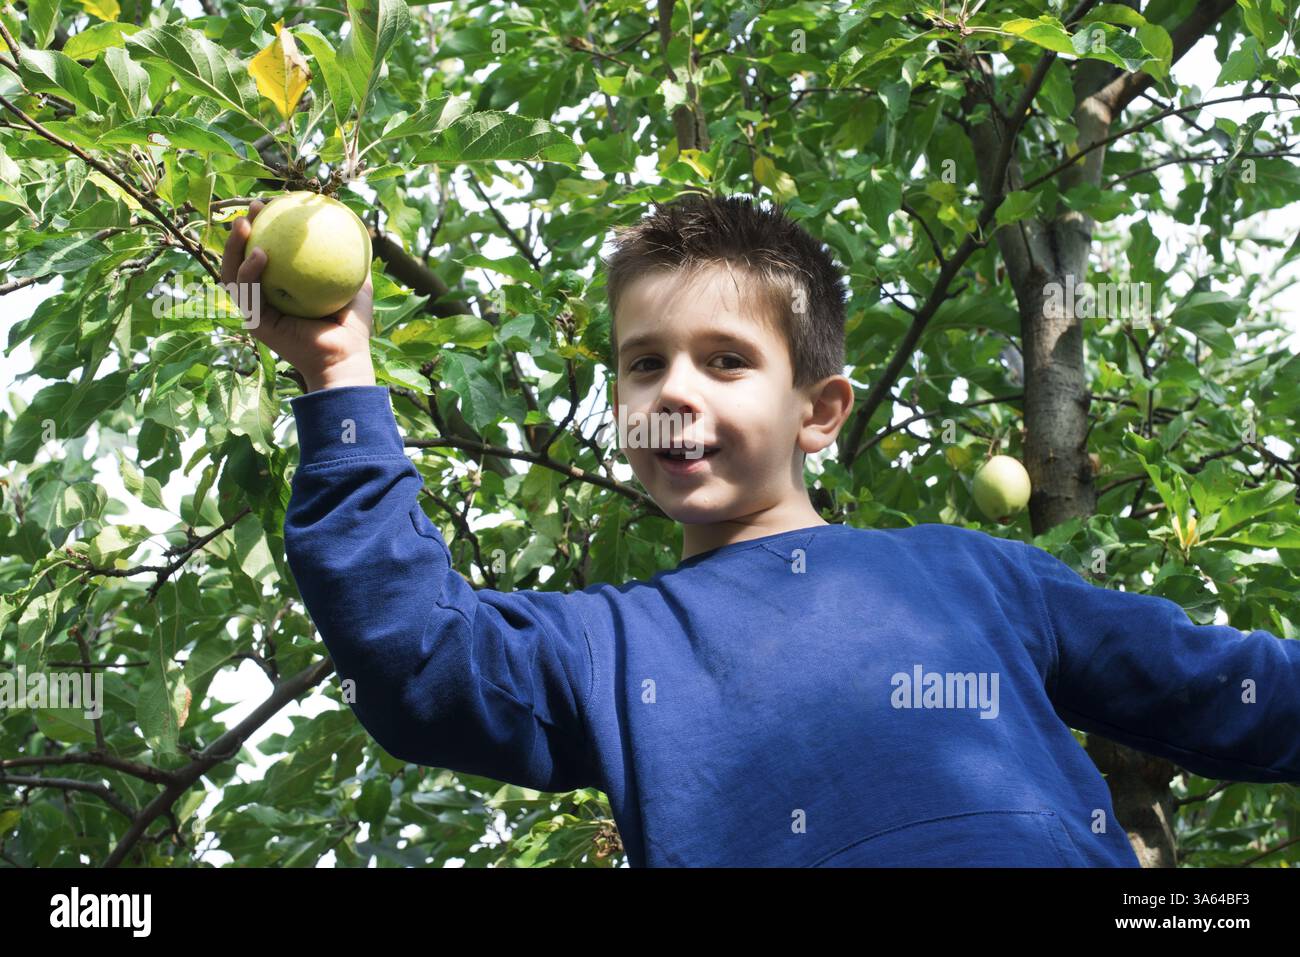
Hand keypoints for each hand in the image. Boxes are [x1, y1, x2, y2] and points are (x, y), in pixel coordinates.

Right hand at [220, 198, 376, 392]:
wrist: (346, 355)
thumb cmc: (352, 325)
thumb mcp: (357, 284)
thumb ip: (355, 259)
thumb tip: (362, 230)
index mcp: (282, 287)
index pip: (265, 251)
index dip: (265, 227)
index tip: (275, 204)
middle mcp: (265, 298)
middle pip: (241, 258)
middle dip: (242, 230)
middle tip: (256, 206)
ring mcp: (256, 311)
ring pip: (232, 273)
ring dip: (234, 247)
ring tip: (244, 223)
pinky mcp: (256, 324)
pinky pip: (247, 293)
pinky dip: (249, 272)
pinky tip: (260, 253)